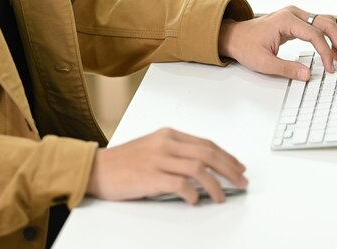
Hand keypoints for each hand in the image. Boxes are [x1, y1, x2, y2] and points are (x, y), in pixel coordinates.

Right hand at [86, 128, 247, 203]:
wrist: (96, 168)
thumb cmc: (124, 161)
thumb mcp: (153, 148)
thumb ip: (177, 153)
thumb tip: (204, 169)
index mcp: (169, 135)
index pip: (207, 144)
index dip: (226, 156)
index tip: (238, 167)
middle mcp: (166, 144)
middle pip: (208, 154)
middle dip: (229, 169)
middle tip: (241, 181)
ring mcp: (159, 159)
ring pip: (199, 168)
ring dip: (215, 184)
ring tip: (222, 196)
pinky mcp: (151, 176)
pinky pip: (180, 184)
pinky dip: (192, 193)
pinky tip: (196, 201)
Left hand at [218, 5, 336, 80]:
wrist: (234, 36)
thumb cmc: (246, 46)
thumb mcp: (264, 63)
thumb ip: (286, 69)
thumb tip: (308, 75)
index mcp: (286, 20)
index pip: (315, 34)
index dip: (326, 52)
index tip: (329, 68)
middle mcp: (293, 13)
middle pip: (326, 23)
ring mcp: (295, 15)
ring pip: (325, 22)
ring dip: (336, 38)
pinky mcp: (296, 20)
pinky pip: (318, 25)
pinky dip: (328, 37)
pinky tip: (332, 51)